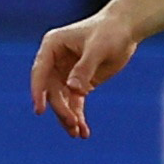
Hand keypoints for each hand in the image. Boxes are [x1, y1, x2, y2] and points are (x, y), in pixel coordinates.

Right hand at [30, 9, 141, 140]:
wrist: (126, 29)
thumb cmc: (110, 32)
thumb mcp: (98, 48)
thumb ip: (84, 69)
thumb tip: (73, 90)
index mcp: (52, 46)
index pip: (40, 71)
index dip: (38, 91)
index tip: (39, 109)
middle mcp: (55, 61)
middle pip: (51, 90)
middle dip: (60, 108)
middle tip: (72, 123)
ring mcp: (66, 73)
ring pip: (61, 100)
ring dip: (68, 117)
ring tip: (77, 133)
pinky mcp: (79, 83)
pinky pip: (75, 103)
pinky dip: (79, 117)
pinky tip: (84, 132)